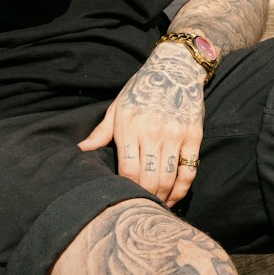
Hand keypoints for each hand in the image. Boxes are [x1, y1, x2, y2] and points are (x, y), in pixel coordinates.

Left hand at [79, 46, 205, 207]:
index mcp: (130, 126)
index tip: (124, 197)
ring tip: (155, 205)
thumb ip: (101, 132)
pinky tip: (173, 196)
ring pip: (169, 178)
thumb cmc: (141, 88)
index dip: (127, 189)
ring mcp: (175, 135)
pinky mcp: (193, 136)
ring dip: (162, 197)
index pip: (128, 170)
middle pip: (149, 179)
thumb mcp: (117, 107)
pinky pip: (189, 171)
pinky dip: (182, 189)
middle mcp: (153, 132)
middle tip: (141, 206)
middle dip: (144, 198)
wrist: (175, 68)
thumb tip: (81, 150)